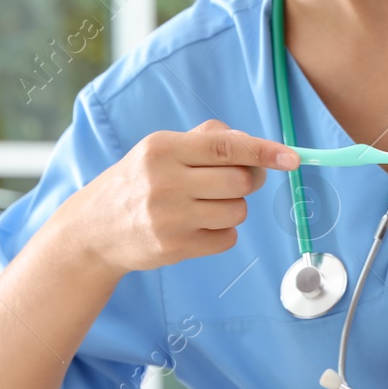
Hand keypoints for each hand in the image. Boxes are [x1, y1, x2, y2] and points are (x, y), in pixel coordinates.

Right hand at [54, 119, 299, 276]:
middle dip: (249, 182)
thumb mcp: (160, 150)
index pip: (226, 147)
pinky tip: (197, 227)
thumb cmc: (138, 182)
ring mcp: (169, 218)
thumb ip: (206, 141)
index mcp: (163, 148)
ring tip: (205, 206)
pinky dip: (221, 233)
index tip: (292, 158)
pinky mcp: (175, 248)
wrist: (94, 229)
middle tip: (235, 182)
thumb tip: (254, 145)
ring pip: (237, 212)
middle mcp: (165, 181)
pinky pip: (226, 239)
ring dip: (233, 208)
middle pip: (240, 182)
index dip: (265, 152)